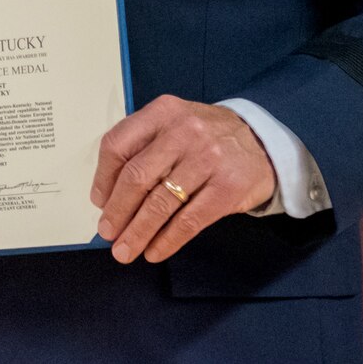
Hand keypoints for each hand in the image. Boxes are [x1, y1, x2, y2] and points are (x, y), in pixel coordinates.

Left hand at [89, 95, 275, 262]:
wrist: (264, 144)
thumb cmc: (207, 137)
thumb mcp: (174, 124)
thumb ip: (144, 147)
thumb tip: (107, 194)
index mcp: (163, 112)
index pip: (119, 144)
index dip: (103, 178)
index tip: (98, 202)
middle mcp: (184, 131)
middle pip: (137, 177)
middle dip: (117, 211)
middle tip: (107, 233)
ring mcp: (208, 159)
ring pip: (161, 203)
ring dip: (137, 232)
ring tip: (125, 250)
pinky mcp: (228, 188)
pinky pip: (189, 221)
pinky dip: (167, 241)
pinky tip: (154, 251)